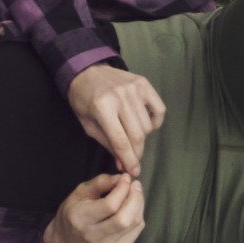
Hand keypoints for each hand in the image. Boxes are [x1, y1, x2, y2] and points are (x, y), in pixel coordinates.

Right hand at [45, 171, 145, 242]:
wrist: (69, 241)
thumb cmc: (74, 212)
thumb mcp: (80, 192)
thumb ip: (100, 182)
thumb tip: (122, 178)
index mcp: (81, 219)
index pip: (109, 205)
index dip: (122, 189)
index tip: (125, 178)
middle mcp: (95, 235)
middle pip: (124, 218)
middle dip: (135, 198)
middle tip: (135, 185)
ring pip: (134, 223)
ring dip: (139, 204)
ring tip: (135, 193)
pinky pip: (137, 229)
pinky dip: (138, 214)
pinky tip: (133, 207)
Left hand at [67, 61, 164, 175]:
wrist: (87, 70)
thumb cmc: (83, 99)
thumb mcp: (88, 124)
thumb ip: (107, 144)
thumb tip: (123, 164)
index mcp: (102, 108)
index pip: (120, 141)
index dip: (128, 160)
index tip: (133, 172)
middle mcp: (120, 97)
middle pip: (137, 135)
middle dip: (137, 153)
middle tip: (133, 161)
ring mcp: (134, 89)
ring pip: (147, 125)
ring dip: (143, 139)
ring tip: (132, 138)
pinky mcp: (144, 83)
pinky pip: (159, 109)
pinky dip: (155, 122)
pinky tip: (146, 125)